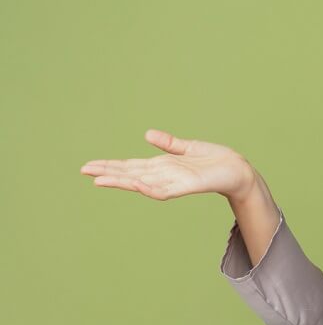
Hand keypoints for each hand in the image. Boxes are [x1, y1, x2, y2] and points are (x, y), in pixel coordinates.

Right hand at [80, 129, 254, 200]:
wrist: (237, 169)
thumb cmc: (214, 160)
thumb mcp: (187, 147)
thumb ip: (168, 143)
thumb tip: (147, 134)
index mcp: (162, 166)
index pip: (130, 166)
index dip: (110, 166)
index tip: (89, 166)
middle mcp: (164, 175)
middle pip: (130, 174)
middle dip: (107, 173)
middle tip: (83, 170)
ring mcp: (174, 182)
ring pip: (142, 183)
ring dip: (121, 182)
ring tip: (99, 179)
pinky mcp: (187, 186)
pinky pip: (164, 190)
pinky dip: (149, 187)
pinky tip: (136, 184)